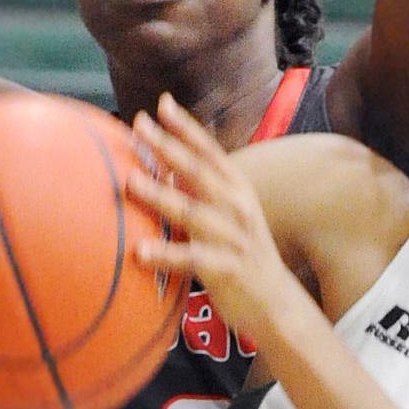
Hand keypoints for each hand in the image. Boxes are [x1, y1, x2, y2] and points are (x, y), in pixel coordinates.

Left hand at [127, 93, 302, 342]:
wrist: (277, 303)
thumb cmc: (242, 255)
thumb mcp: (227, 215)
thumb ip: (199, 192)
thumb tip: (163, 167)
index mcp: (237, 190)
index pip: (209, 150)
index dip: (186, 127)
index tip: (161, 104)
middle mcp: (238, 207)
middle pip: (199, 170)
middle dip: (168, 146)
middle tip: (139, 126)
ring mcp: (234, 237)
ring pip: (193, 211)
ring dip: (161, 195)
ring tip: (130, 182)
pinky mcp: (228, 268)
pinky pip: (193, 259)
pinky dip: (167, 255)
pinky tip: (140, 253)